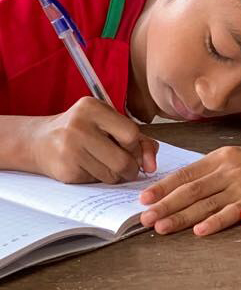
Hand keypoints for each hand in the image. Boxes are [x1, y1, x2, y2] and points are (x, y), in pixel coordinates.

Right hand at [26, 97, 158, 183]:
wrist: (38, 141)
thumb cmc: (81, 129)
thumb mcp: (107, 122)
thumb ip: (137, 137)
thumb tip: (152, 164)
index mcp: (92, 108)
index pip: (131, 134)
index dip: (137, 147)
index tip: (133, 149)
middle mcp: (79, 127)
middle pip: (123, 160)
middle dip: (131, 168)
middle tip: (128, 167)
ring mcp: (69, 150)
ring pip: (112, 175)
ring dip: (116, 175)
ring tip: (106, 164)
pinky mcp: (65, 171)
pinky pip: (96, 181)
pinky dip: (99, 178)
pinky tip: (89, 167)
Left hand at [139, 138, 240, 235]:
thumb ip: (219, 171)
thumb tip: (189, 188)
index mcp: (224, 156)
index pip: (187, 173)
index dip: (164, 186)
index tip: (144, 198)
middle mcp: (230, 169)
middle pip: (191, 189)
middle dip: (165, 204)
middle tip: (143, 218)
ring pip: (206, 202)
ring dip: (181, 216)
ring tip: (160, 228)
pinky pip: (233, 212)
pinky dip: (215, 222)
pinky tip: (199, 231)